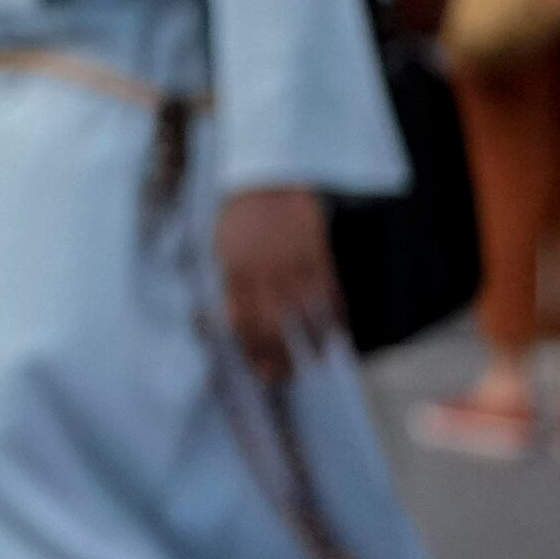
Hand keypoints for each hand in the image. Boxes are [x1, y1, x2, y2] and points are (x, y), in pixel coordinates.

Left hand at [214, 185, 339, 384]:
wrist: (267, 180)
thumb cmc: (237, 219)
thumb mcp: (220, 250)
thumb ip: (228, 284)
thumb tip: (228, 324)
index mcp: (234, 271)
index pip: (242, 322)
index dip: (250, 350)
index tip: (257, 371)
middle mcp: (265, 272)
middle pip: (273, 325)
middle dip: (278, 356)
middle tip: (282, 378)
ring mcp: (295, 263)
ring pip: (306, 314)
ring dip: (310, 343)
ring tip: (313, 363)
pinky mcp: (319, 254)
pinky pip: (331, 293)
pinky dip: (336, 317)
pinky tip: (339, 337)